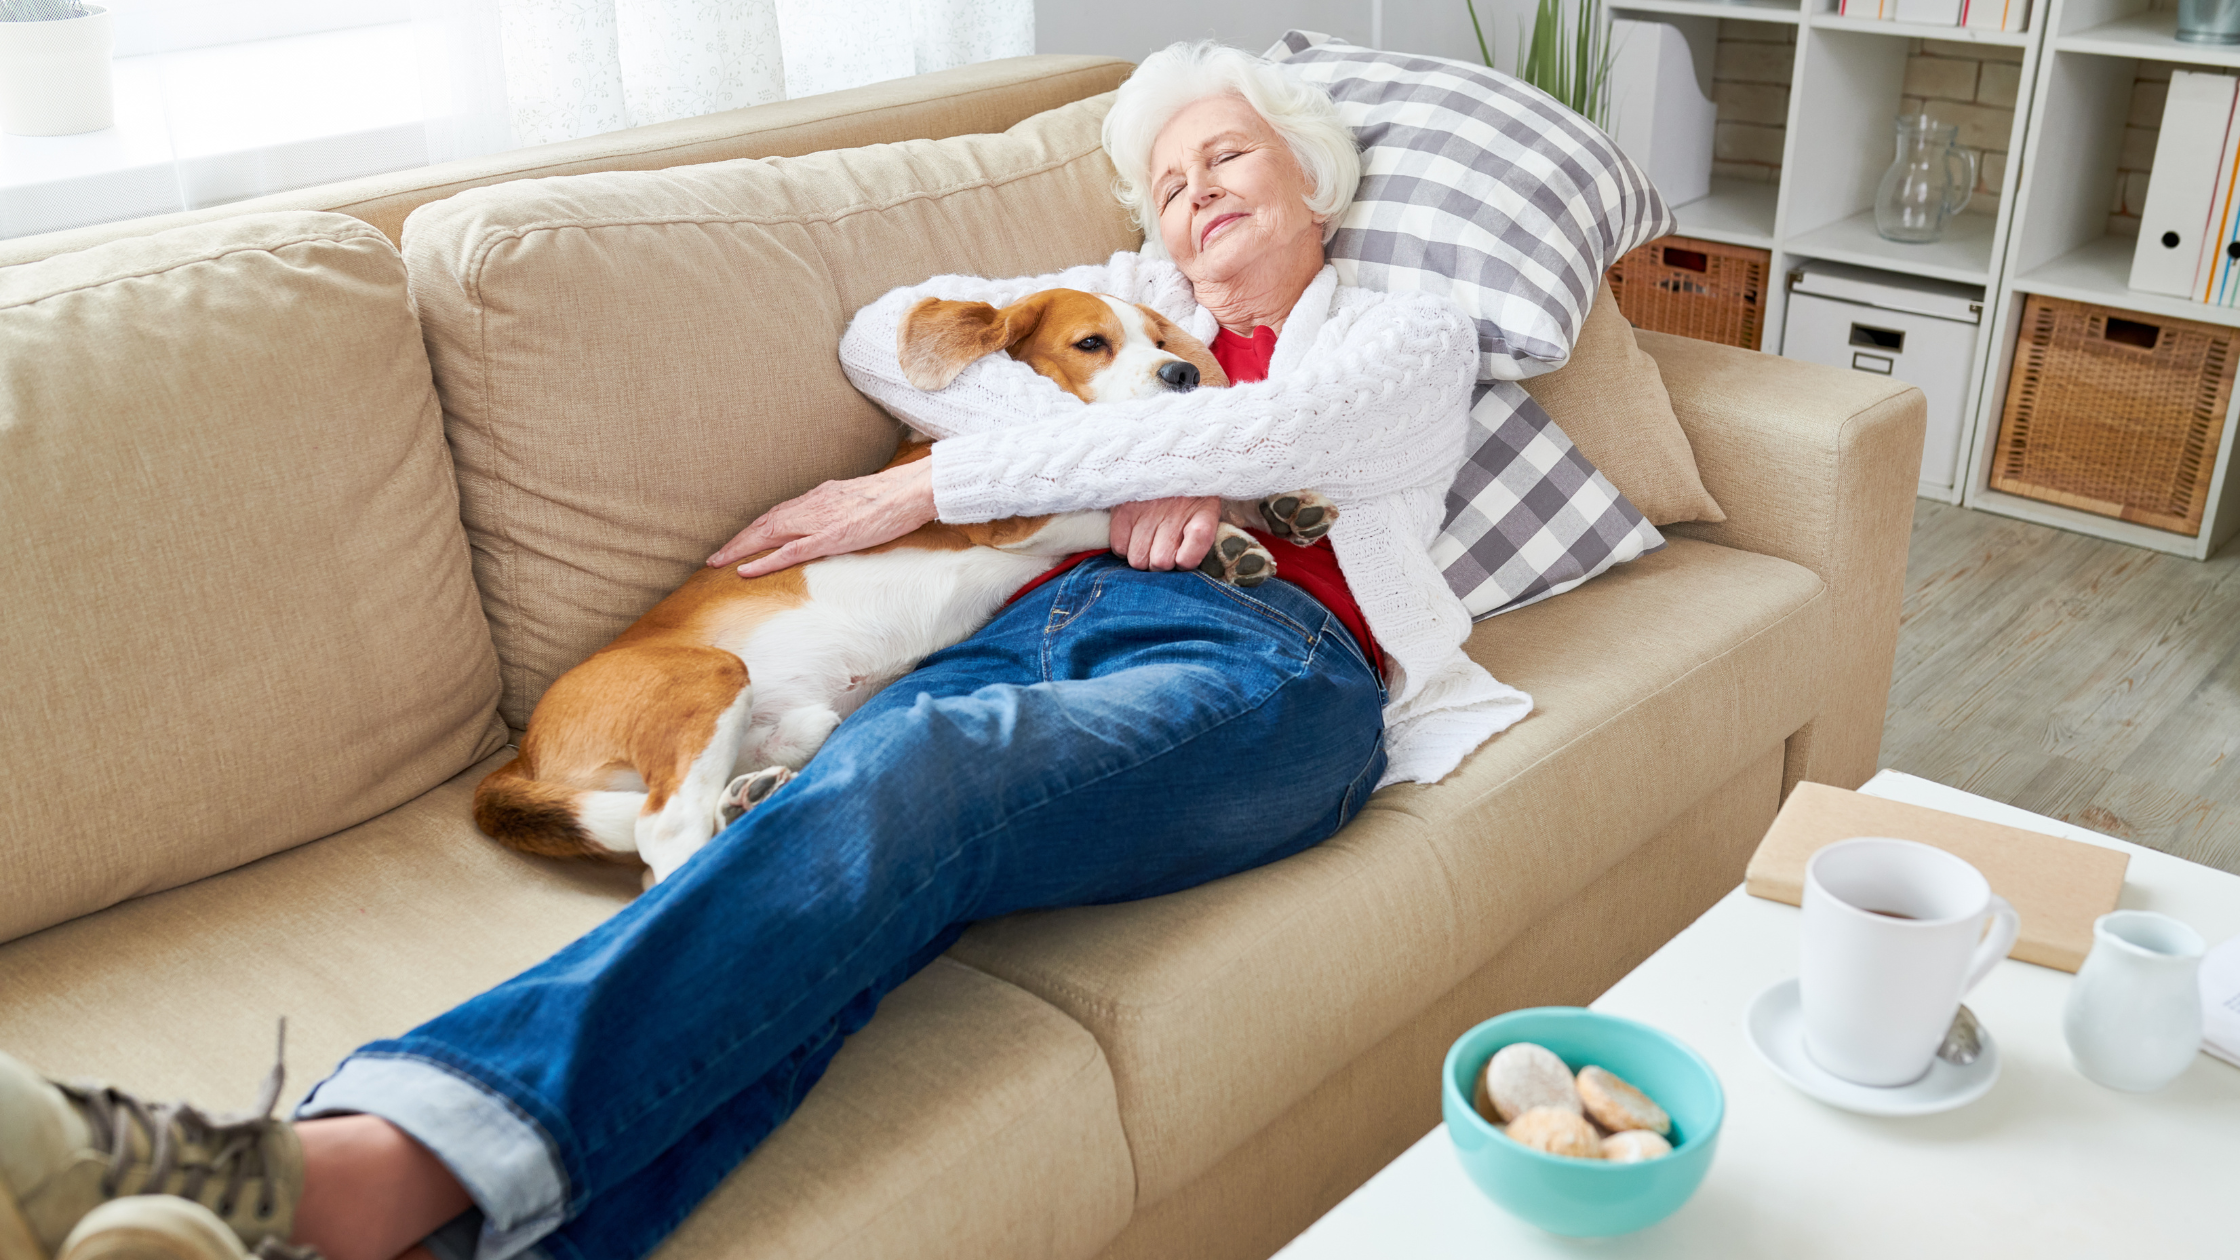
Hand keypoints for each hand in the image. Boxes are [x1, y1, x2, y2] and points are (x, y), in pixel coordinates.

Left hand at [709, 459, 937, 577]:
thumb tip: (837, 521)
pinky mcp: (829, 537)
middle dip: (738, 541)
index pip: (778, 513)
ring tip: (718, 563)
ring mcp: (819, 521)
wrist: (914, 489)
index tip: (738, 542)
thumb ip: (843, 511)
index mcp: (820, 497)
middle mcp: (812, 505)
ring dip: (740, 549)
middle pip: (765, 524)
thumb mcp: (861, 502)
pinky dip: (763, 561)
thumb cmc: (896, 497)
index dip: (755, 529)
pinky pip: (789, 552)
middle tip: (714, 558)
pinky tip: (745, 570)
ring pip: (768, 535)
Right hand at [1109, 496, 1220, 570]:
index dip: (1185, 561)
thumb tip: (1183, 564)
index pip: (1188, 557)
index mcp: (1203, 514)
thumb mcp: (1208, 506)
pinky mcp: (1124, 510)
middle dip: (1161, 561)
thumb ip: (1202, 537)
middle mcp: (1175, 514)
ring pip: (1138, 559)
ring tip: (1148, 540)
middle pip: (1160, 563)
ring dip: (1142, 555)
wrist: (1167, 455)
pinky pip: (1119, 547)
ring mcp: (1147, 512)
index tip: (1184, 556)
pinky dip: (1124, 546)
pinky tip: (1134, 534)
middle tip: (1163, 546)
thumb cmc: (1189, 491)